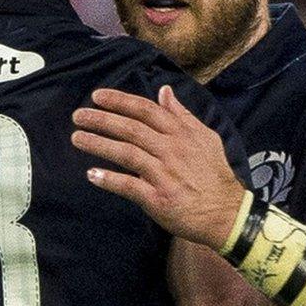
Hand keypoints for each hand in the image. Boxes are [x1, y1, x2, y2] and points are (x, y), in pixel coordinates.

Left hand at [71, 85, 245, 250]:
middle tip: (78, 115)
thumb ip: (182, 114)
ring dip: (99, 145)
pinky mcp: (158, 199)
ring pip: (127, 154)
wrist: (228, 214)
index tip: (97, 96)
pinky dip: (110, 180)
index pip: (146, 111)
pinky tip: (92, 174)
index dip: (120, 101)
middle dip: (102, 120)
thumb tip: (164, 91)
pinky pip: (129, 186)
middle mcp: (171, 151)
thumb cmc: (215, 174)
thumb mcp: (205, 137)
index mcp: (181, 134)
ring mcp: (164, 175)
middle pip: (131, 130)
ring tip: (77, 138)